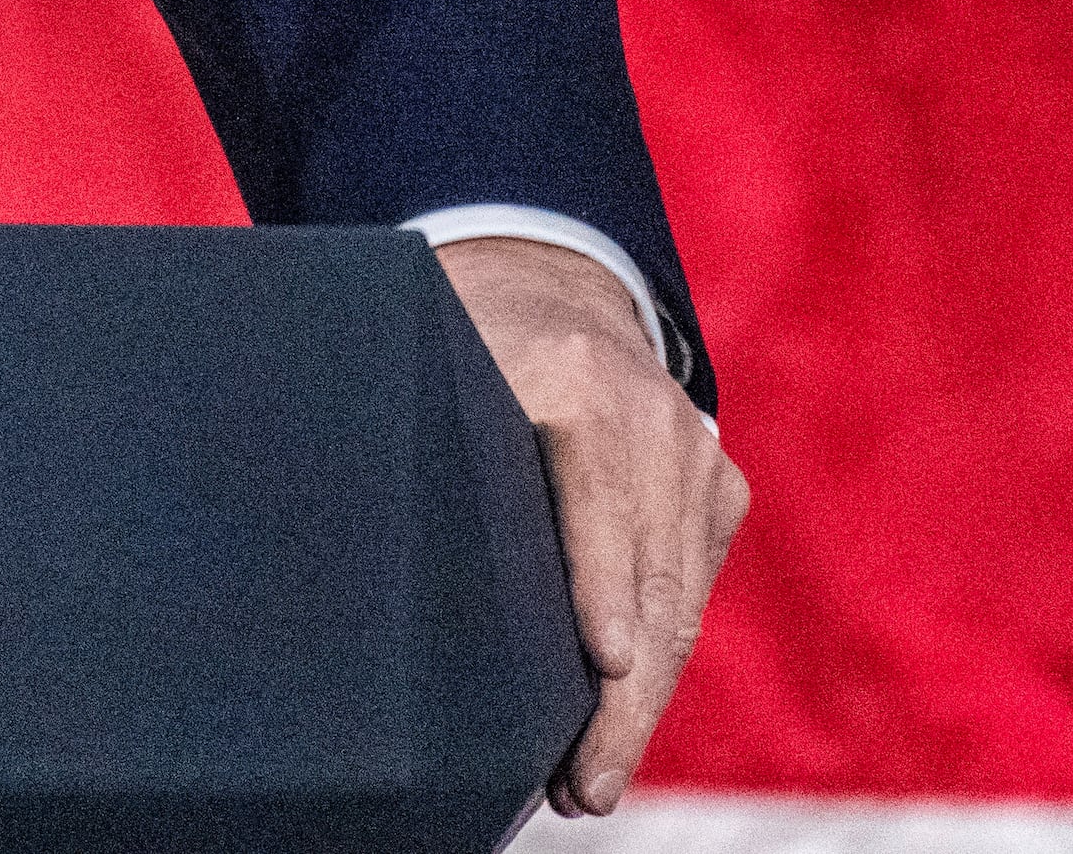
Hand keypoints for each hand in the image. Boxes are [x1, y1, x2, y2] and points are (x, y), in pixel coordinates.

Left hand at [437, 237, 746, 814]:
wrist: (545, 286)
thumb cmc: (457, 347)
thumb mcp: (431, 366)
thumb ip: (416, 439)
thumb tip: (353, 542)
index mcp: (570, 374)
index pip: (594, 493)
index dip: (599, 580)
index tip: (604, 658)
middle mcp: (651, 414)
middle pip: (648, 574)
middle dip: (620, 697)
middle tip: (581, 786)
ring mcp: (695, 451)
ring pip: (679, 601)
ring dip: (639, 703)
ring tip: (592, 782)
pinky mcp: (720, 487)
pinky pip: (692, 590)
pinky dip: (659, 661)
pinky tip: (620, 724)